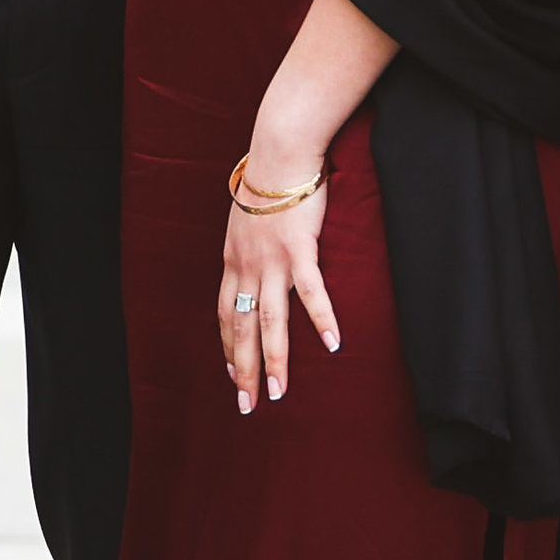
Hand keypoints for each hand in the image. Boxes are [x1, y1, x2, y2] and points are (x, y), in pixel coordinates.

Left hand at [217, 138, 342, 412]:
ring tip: (279, 392)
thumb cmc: (267, 183)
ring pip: (270, 322)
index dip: (228, 346)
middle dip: (243, 370)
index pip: (226, 314)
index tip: (231, 372)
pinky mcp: (300, 251)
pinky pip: (311, 294)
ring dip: (274, 360)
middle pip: (242, 329)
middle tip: (247, 405)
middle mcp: (247, 268)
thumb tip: (252, 255)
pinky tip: (333, 345)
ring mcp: (273, 262)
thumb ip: (248, 244)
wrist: (278, 154)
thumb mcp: (244, 218)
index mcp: (233, 262)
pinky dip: (321, 321)